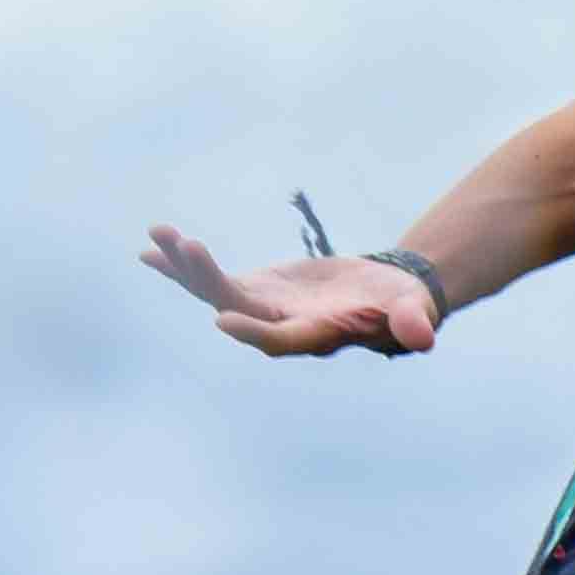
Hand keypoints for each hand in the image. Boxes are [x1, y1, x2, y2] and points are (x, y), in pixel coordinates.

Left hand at [142, 226, 438, 355]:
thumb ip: (413, 322)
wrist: (384, 296)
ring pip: (216, 291)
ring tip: (158, 235)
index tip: (222, 318)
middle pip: (237, 309)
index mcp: (315, 335)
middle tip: (187, 248)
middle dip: (209, 280)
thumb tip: (423, 336)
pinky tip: (151, 247)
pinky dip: (182, 264)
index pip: (279, 339)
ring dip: (186, 266)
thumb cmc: (403, 305)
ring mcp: (261, 310)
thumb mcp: (412, 310)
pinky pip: (211, 279)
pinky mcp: (254, 291)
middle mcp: (280, 326)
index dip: (252, 331)